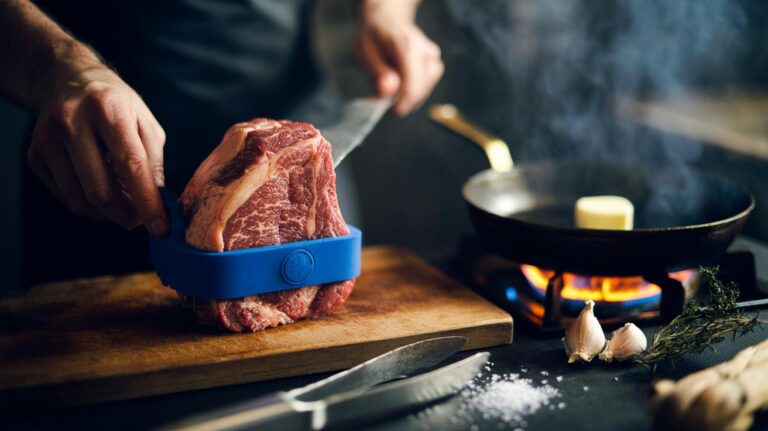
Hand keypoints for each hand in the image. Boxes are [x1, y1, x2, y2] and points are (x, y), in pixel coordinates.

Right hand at [27, 53, 167, 235]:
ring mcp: (47, 138)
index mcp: (108, 108)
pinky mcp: (34, 154)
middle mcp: (71, 121)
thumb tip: (158, 202)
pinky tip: (100, 188)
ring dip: (107, 212)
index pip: (130, 165)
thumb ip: (153, 161)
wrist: (67, 78)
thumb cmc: (115, 104)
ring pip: (80, 199)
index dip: (147, 201)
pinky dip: (88, 202)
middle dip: (125, 214)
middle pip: (100, 189)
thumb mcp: (144, 122)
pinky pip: (65, 195)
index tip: (160, 227)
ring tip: (123, 204)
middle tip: (140, 219)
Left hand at [358, 0, 443, 115]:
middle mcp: (424, 49)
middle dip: (405, 100)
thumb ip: (377, 73)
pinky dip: (416, 90)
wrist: (388, 19)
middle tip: (387, 100)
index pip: (412, 82)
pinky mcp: (435, 62)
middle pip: (422, 88)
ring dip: (411, 96)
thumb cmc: (374, 35)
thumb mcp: (365, 51)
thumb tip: (388, 92)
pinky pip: (428, 84)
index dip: (404, 102)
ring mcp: (432, 56)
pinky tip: (403, 85)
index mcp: (405, 44)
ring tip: (394, 89)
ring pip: (427, 88)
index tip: (393, 110)